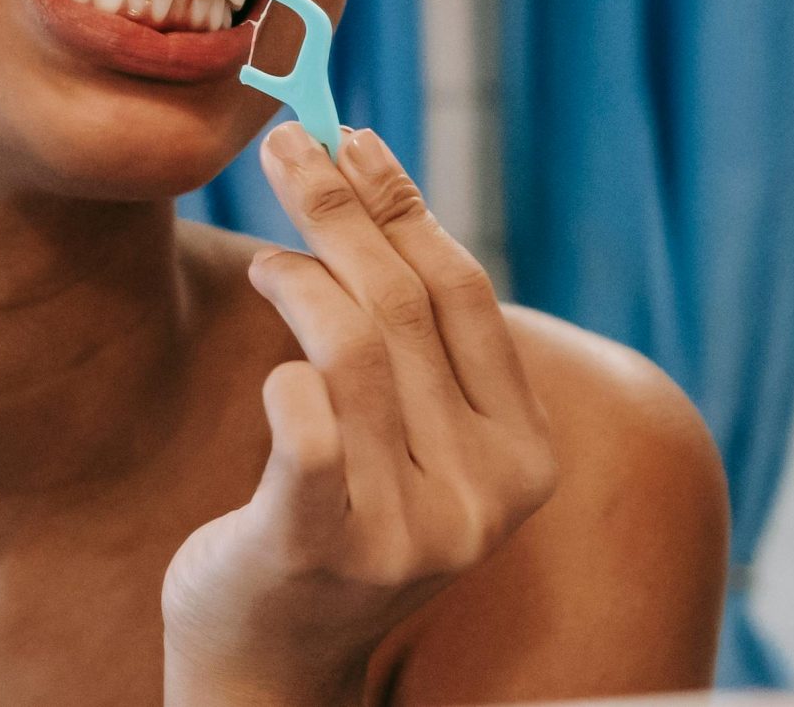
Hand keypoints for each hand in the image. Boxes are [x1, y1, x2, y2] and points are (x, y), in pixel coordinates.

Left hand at [161, 125, 558, 706]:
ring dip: (299, 278)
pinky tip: (272, 364)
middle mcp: (483, 497)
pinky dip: (283, 370)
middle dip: (338, 208)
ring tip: (268, 263)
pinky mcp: (321, 549)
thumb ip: (416, 341)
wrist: (271, 665)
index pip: (466, 294)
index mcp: (525, 458)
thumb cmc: (337, 521)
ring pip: (352, 348)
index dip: (405, 204)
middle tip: (285, 144)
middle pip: (406, 306)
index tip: (355, 138)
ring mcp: (408, 531)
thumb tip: (371, 176)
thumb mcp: (411, 436)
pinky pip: (305, 420)